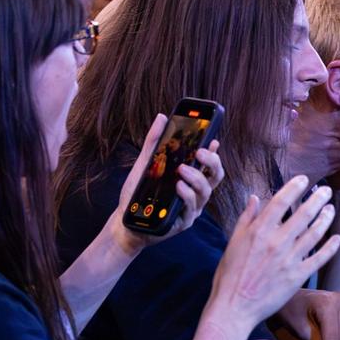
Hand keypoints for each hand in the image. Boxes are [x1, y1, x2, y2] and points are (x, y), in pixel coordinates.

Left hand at [114, 113, 224, 253]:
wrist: (124, 220)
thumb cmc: (137, 194)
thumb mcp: (145, 164)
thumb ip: (154, 142)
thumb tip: (162, 118)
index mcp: (190, 180)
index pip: (209, 165)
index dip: (215, 154)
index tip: (213, 141)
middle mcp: (195, 194)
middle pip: (214, 177)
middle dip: (212, 163)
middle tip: (200, 152)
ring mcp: (191, 209)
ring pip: (205, 192)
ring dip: (197, 178)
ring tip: (182, 169)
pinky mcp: (183, 222)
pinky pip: (191, 208)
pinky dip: (187, 195)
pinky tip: (179, 187)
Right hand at [208, 176, 339, 329]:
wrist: (234, 307)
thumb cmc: (229, 275)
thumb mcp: (233, 242)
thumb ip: (246, 219)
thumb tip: (254, 198)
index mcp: (258, 231)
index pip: (281, 201)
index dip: (294, 188)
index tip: (304, 180)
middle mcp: (276, 242)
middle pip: (303, 214)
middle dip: (318, 199)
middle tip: (326, 190)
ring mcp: (289, 259)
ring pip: (315, 234)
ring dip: (325, 219)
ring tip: (331, 209)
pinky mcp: (298, 276)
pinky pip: (319, 258)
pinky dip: (331, 247)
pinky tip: (337, 238)